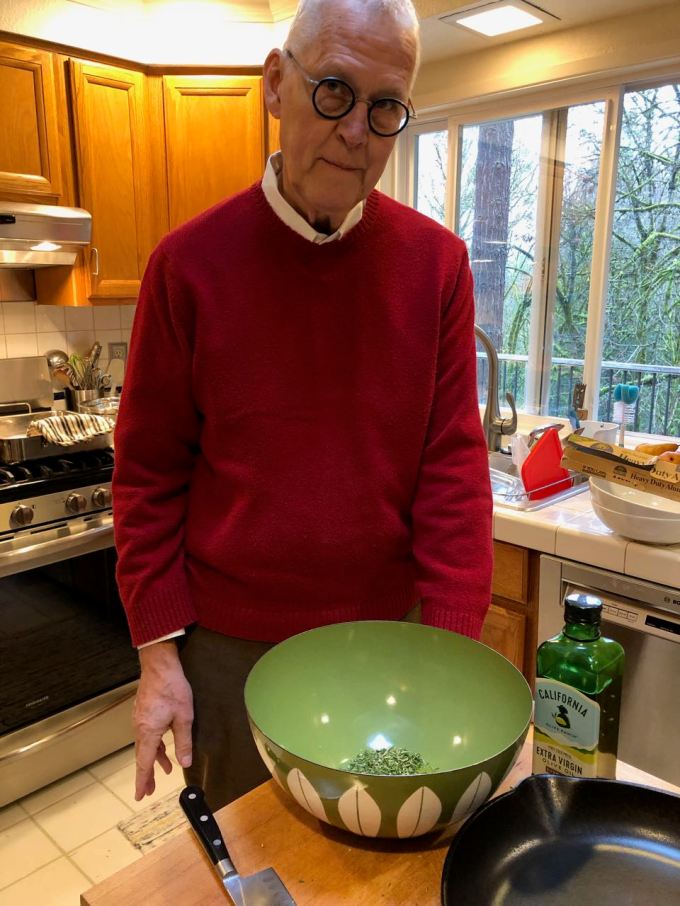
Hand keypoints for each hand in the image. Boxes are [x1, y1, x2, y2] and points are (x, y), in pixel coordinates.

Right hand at [134, 640, 193, 800]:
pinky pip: (147, 733)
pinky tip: (163, 745)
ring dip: (153, 758)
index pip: (144, 763)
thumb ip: (183, 741)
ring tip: (165, 770)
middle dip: (147, 773)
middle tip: (149, 790)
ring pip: (145, 744)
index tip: (140, 795)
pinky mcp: (143, 710)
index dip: (143, 780)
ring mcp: (139, 718)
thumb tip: (184, 763)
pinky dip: (154, 743)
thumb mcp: (184, 717)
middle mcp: (140, 727)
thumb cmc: (173, 688)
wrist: (160, 664)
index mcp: (148, 732)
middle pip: (142, 756)